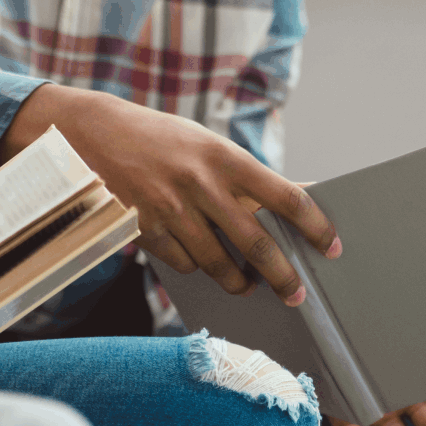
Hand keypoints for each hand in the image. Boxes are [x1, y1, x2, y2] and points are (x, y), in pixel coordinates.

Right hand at [0, 85, 339, 303]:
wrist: (93, 132)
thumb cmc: (160, 138)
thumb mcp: (205, 144)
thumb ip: (243, 176)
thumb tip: (292, 200)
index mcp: (225, 157)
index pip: (285, 197)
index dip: (315, 226)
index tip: (332, 246)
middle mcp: (201, 183)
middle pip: (257, 244)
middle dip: (283, 276)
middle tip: (297, 293)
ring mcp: (171, 209)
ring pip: (218, 263)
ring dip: (236, 280)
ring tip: (245, 283)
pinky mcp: (145, 229)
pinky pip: (182, 264)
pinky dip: (194, 266)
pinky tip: (197, 260)